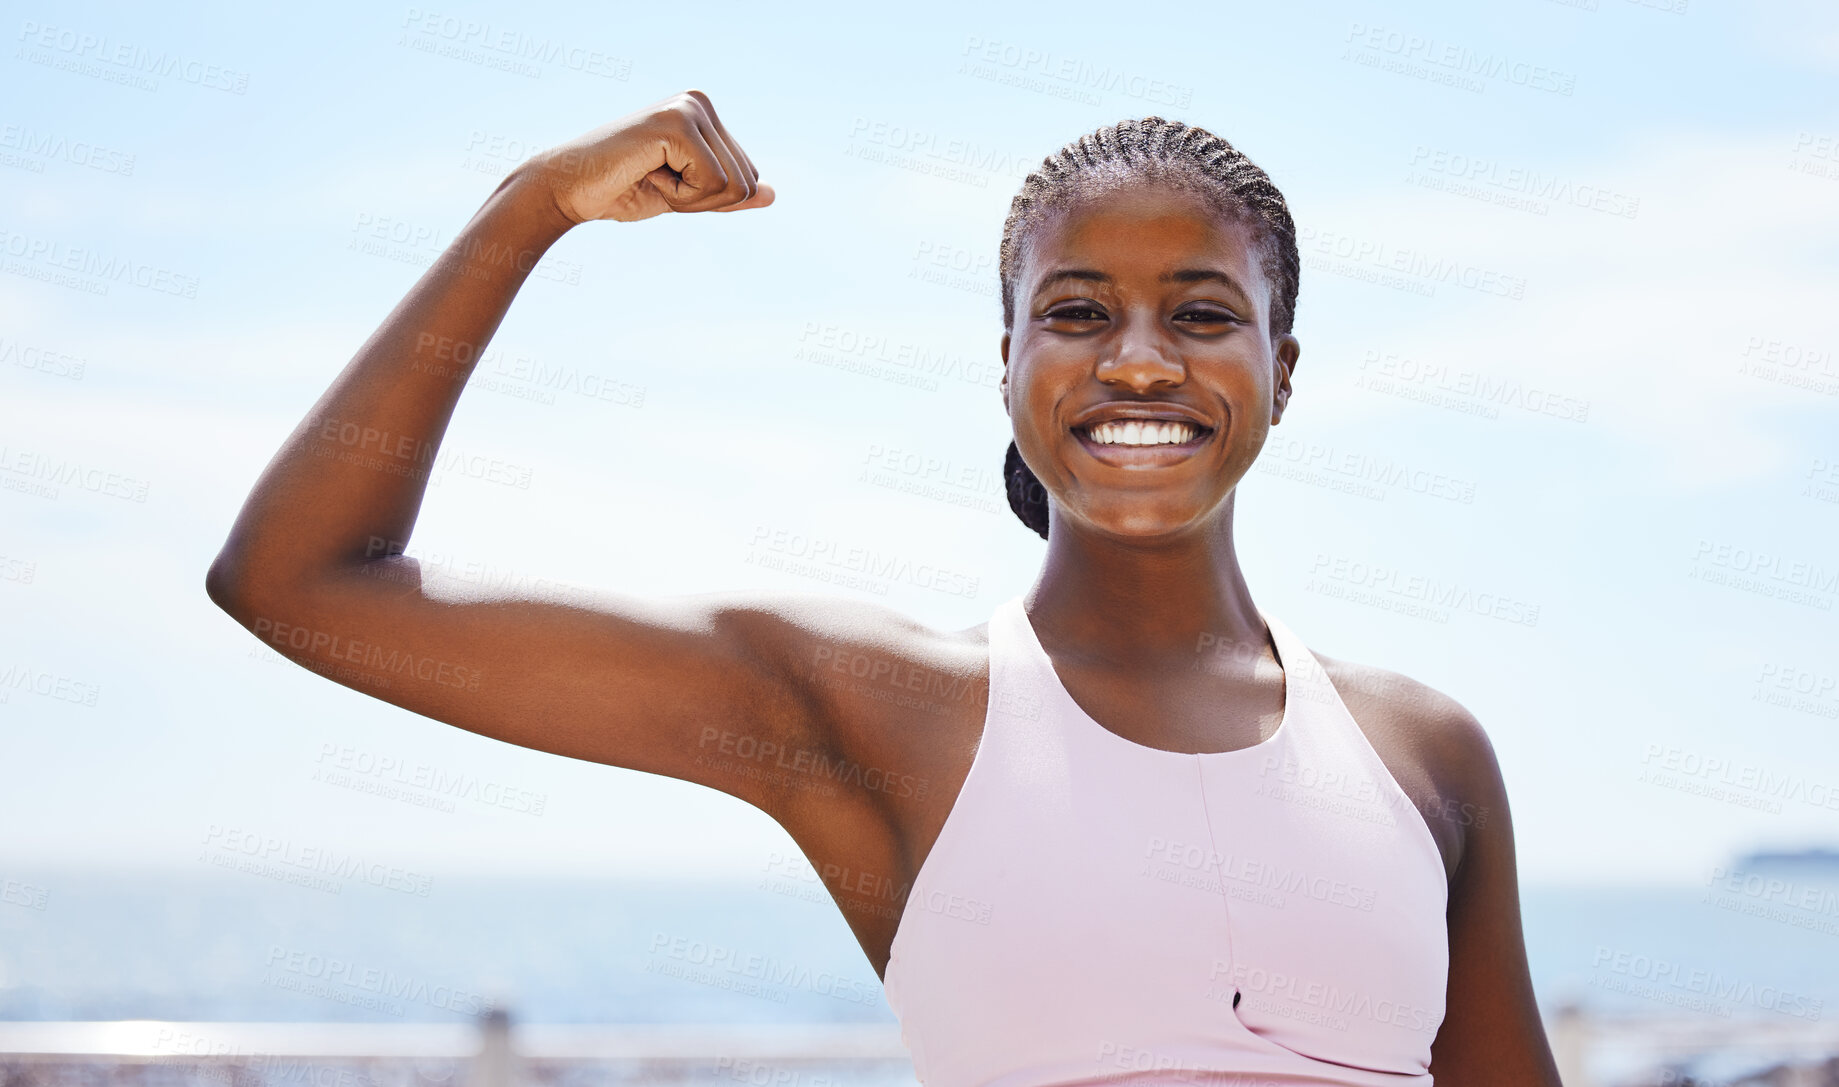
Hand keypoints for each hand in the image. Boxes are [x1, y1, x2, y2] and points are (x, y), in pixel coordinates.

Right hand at [522, 89, 774, 224]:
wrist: (570, 189)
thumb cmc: (622, 189)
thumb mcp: (686, 195)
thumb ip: (727, 194)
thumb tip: (772, 195)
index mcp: (705, 113)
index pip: (749, 178)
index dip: (709, 200)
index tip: (665, 181)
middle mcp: (700, 102)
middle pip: (747, 183)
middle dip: (702, 201)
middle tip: (655, 180)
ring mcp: (688, 108)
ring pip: (734, 186)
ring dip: (690, 198)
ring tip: (649, 174)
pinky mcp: (677, 124)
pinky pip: (712, 184)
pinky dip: (679, 195)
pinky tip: (646, 172)